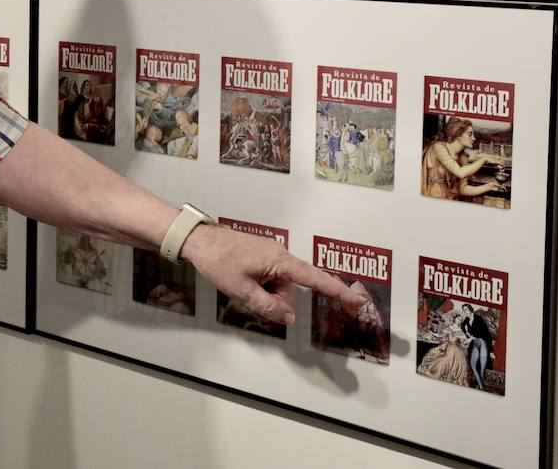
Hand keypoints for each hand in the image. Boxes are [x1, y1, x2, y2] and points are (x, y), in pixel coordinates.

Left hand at [180, 224, 368, 326]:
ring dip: (264, 292)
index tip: (358, 300)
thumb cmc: (219, 260)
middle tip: (248, 293)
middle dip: (275, 299)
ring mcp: (271, 253)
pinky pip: (269, 276)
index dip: (338, 291)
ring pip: (278, 285)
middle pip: (290, 288)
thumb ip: (268, 306)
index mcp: (280, 260)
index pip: (315, 279)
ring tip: (241, 282)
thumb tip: (288, 318)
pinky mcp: (262, 254)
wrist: (199, 240)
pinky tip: (241, 279)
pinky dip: (259, 284)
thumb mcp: (242, 290)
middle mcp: (280, 254)